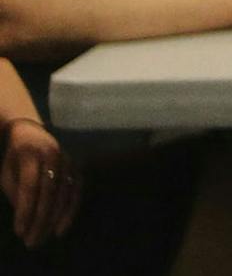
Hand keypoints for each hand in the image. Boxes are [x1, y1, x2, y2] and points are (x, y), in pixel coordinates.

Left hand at [1, 118, 79, 248]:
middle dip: (40, 220)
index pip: (30, 187)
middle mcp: (54, 155)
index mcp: (31, 154)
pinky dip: (70, 211)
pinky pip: (77, 191)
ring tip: (43, 238)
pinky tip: (61, 228)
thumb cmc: (15, 158)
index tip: (19, 232)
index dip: (25, 211)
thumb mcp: (8, 174)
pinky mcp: (77, 166)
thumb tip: (26, 219)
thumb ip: (16, 194)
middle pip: (49, 193)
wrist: (30, 132)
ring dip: (54, 220)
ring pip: (64, 194)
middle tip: (31, 243)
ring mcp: (68, 160)